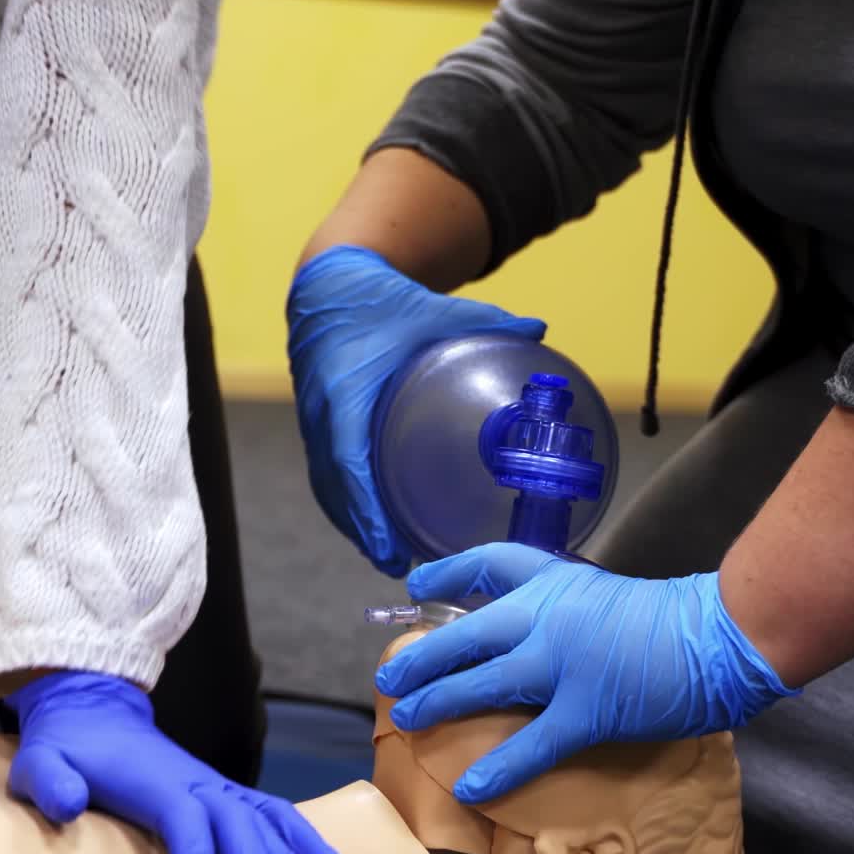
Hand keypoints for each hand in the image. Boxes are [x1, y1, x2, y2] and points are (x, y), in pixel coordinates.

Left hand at [4, 672, 347, 853]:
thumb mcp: (40, 761)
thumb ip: (49, 781)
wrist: (94, 712)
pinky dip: (303, 838)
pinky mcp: (225, 794)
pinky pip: (273, 814)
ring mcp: (216, 788)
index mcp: (156, 783)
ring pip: (262, 824)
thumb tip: (67, 805)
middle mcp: (197, 784)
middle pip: (237, 829)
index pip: (187, 824)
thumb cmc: (65, 748)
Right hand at [286, 244, 544, 575]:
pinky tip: (374, 526)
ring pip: (328, 490)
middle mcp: (321, 417)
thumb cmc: (377, 300)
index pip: (348, 463)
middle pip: (336, 491)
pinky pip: (328, 478)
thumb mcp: (430, 308)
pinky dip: (348, 506)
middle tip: (397, 565)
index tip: (386, 546)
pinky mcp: (316, 429)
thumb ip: (483, 321)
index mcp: (343, 392)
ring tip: (389, 558)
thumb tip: (540, 332)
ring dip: (354, 526)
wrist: (326, 288)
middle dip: (362, 532)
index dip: (364, 510)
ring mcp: (314, 427)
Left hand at [375, 543, 794, 802]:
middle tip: (389, 678)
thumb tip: (528, 632)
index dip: (445, 572)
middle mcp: (546, 616)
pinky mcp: (586, 709)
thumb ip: (564, 608)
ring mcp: (562, 663)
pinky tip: (468, 787)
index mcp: (554, 581)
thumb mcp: (604, 594)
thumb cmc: (672, 616)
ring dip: (437, 701)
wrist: (722, 632)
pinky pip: (531, 743)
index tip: (414, 583)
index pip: (488, 564)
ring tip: (406, 719)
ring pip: (481, 683)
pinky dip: (497, 768)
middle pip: (465, 635)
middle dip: (422, 659)